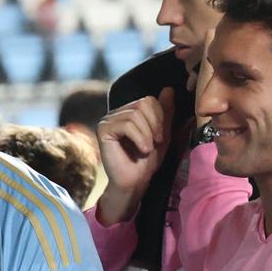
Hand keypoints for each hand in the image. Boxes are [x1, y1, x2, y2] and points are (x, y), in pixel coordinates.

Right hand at [94, 90, 173, 225]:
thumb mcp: (162, 133)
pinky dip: (139, 138)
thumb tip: (168, 88)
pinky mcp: (103, 130)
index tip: (160, 137)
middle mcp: (115, 114)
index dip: (159, 117)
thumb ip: (165, 112)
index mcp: (128, 112)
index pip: (148, 100)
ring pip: (135, 114)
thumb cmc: (146, 161)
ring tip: (147, 149)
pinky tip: (141, 150)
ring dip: (147, 134)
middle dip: (154, 125)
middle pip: (143, 104)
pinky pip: (127, 124)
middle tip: (154, 143)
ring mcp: (107, 121)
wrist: (134, 182)